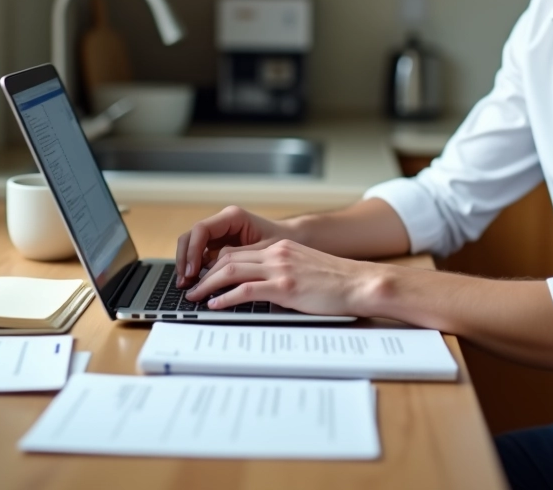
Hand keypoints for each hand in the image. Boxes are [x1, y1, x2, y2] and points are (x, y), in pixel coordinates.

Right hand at [174, 205, 297, 286]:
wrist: (297, 239)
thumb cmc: (285, 242)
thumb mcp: (265, 251)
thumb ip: (241, 259)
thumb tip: (219, 273)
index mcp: (232, 217)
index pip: (201, 230)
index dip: (192, 251)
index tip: (192, 271)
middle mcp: (223, 222)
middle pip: (191, 237)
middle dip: (184, 260)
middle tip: (184, 283)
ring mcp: (220, 233)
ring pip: (193, 246)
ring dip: (187, 265)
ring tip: (187, 286)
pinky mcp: (221, 245)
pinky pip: (201, 255)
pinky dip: (196, 268)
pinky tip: (197, 284)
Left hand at [184, 239, 383, 316]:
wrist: (360, 283)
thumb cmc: (337, 282)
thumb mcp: (305, 269)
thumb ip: (283, 273)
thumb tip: (263, 290)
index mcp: (281, 248)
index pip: (238, 252)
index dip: (215, 264)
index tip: (204, 277)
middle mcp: (277, 253)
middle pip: (229, 258)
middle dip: (205, 274)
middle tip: (192, 288)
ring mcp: (280, 268)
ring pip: (231, 270)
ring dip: (209, 285)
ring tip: (196, 297)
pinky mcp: (285, 285)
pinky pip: (246, 289)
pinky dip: (226, 297)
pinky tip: (216, 305)